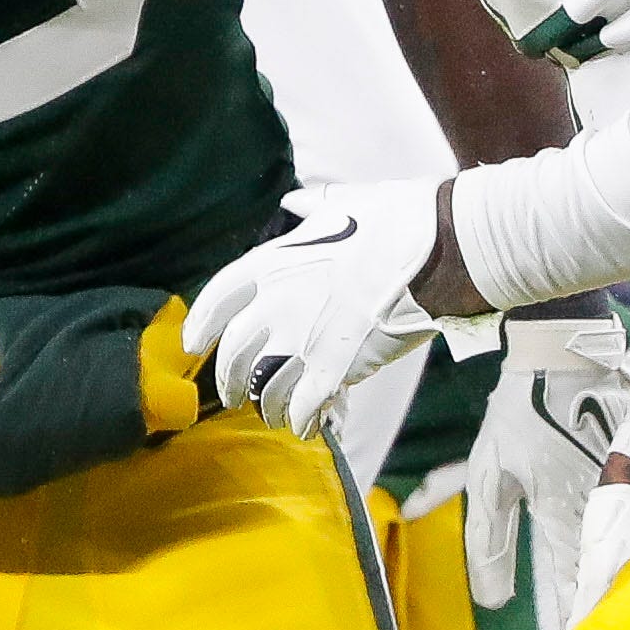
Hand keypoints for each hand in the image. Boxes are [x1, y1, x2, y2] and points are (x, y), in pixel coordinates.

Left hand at [183, 181, 448, 439]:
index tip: (194, 345)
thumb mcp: (341, 202)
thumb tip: (294, 202)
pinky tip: (305, 428)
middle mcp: (275, 302)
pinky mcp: (334, 367)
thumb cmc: (394, 220)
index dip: (201, 326)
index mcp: (271, 262)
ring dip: (266, 407)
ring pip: (264, 387)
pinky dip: (300, 421)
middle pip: (233, 353)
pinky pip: (302, 406)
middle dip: (229, 380)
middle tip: (234, 396)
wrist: (436, 248)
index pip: (217, 299)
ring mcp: (302, 338)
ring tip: (273, 416)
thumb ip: (310, 209)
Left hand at [464, 317, 629, 629]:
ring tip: (628, 629)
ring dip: (626, 586)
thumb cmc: (519, 412)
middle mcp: (596, 497)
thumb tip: (493, 602)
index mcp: (556, 501)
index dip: (566, 620)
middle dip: (603, 615)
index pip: (563, 577)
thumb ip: (490, 538)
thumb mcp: (489, 472)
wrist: (562, 350)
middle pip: (604, 569)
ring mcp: (625, 480)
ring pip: (629, 546)